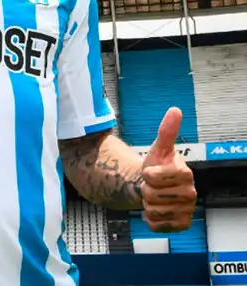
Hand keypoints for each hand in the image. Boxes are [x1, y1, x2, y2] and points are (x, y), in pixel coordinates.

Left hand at [140, 107, 196, 232]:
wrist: (155, 189)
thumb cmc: (156, 167)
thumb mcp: (158, 148)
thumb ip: (166, 131)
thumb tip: (175, 110)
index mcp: (185, 173)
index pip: (152, 176)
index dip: (145, 174)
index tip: (150, 172)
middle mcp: (191, 193)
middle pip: (151, 194)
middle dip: (145, 190)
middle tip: (152, 186)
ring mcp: (187, 210)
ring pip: (152, 210)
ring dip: (147, 204)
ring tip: (154, 197)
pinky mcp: (181, 225)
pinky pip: (156, 225)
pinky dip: (150, 219)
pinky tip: (155, 211)